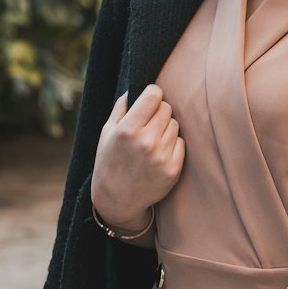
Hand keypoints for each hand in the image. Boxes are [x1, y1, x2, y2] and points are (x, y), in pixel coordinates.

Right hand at [90, 85, 184, 229]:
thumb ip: (121, 107)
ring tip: (151, 141)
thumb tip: (136, 88)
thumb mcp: (106, 133)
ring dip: (165, 129)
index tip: (149, 99)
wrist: (117, 200)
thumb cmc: (109, 161)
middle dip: (158, 112)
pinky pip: (181, 143)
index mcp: (127, 130)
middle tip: (147, 123)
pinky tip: (158, 153)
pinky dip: (172, 145)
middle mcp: (146, 142)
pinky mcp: (173, 169)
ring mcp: (161, 156)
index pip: (154, 95)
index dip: (152, 94)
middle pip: (166, 108)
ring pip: (175, 125)